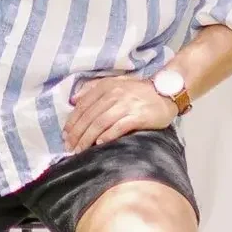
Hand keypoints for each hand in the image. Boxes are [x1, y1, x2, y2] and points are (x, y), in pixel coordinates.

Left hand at [63, 71, 179, 152]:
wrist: (166, 91)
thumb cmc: (138, 90)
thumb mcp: (115, 82)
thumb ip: (94, 88)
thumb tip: (74, 99)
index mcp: (106, 86)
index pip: (83, 105)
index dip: (72, 121)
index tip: (65, 134)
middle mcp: (114, 94)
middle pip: (90, 116)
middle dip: (77, 133)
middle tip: (69, 146)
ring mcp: (126, 105)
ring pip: (101, 123)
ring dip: (88, 138)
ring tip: (80, 149)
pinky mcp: (138, 116)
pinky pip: (119, 127)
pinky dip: (108, 135)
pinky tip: (99, 144)